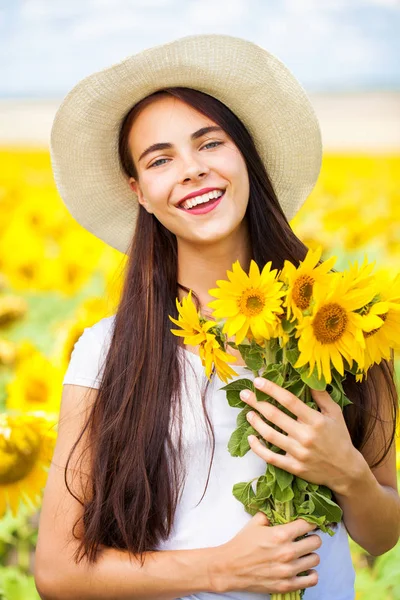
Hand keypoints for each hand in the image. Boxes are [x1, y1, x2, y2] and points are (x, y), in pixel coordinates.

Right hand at [212, 512, 320, 594]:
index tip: (308, 523)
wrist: (230, 568)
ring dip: (310, 554)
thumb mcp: (255, 523)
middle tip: (305, 537)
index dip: (310, 522)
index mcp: (280, 535)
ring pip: (315, 559)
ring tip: (303, 553)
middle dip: (312, 537)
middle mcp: (287, 552)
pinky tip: (304, 568)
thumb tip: (281, 511)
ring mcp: (288, 570)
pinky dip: (310, 573)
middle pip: (316, 542)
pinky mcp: (287, 585)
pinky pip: (312, 579)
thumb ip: (271, 515)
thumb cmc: (241, 545)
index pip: (308, 524)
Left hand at [239, 376, 360, 494]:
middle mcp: (306, 436)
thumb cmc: (340, 437)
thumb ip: (321, 395)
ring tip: (248, 413)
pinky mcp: (294, 467)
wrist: (346, 470)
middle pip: (275, 416)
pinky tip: (251, 437)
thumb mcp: (335, 413)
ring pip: (270, 435)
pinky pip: (270, 457)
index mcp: (316, 420)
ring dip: (256, 422)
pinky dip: (258, 448)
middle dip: (257, 402)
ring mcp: (298, 453)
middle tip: (245, 394)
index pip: (289, 401)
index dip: (272, 389)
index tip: (258, 381)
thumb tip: (309, 377)